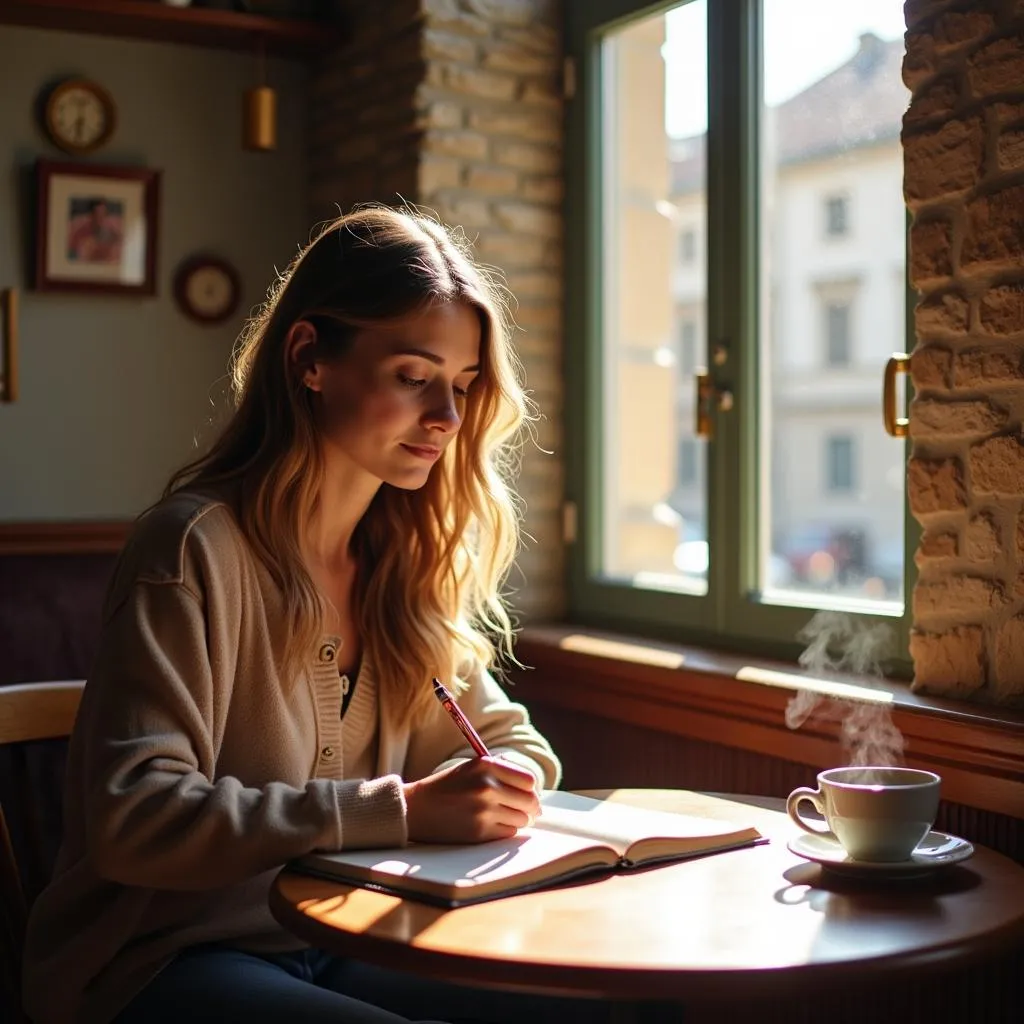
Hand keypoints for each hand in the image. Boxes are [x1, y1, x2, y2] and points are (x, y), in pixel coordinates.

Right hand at [403, 756, 540, 843]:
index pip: (528, 780)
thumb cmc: (447, 786)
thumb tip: (532, 786)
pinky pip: (509, 833)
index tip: (527, 794)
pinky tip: (495, 825)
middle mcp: (487, 786)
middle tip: (529, 811)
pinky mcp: (479, 831)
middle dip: (531, 808)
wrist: (417, 808)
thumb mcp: (472, 767)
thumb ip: (501, 770)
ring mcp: (484, 810)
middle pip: (530, 801)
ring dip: (519, 820)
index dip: (530, 789)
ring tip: (507, 817)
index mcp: (486, 766)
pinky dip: (506, 830)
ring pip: (522, 819)